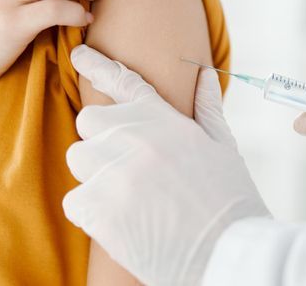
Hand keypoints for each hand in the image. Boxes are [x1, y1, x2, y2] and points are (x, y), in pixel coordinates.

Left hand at [63, 45, 269, 285]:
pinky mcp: (100, 210)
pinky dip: (92, 210)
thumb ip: (207, 107)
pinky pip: (75, 199)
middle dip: (102, 137)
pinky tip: (123, 220)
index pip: (124, 82)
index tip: (79, 54)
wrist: (230, 251)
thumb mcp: (225, 146)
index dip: (98, 64)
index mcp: (167, 121)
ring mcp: (116, 173)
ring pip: (79, 158)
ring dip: (96, 173)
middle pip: (89, 121)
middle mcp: (137, 139)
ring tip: (129, 195)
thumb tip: (203, 74)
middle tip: (126, 162)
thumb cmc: (230, 198)